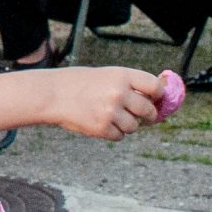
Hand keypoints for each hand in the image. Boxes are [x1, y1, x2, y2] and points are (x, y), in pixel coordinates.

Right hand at [44, 66, 162, 139]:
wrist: (52, 95)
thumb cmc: (78, 82)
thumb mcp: (105, 75)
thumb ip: (128, 84)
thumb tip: (153, 98)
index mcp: (122, 76)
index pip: (154, 86)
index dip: (158, 95)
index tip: (157, 99)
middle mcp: (119, 93)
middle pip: (148, 110)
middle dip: (149, 115)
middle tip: (145, 116)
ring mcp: (111, 112)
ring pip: (134, 126)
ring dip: (128, 125)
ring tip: (113, 117)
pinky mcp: (102, 129)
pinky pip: (120, 136)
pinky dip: (114, 133)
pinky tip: (103, 124)